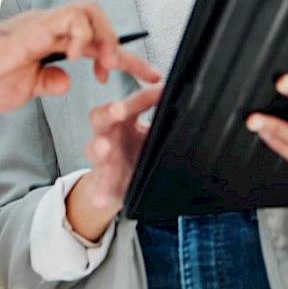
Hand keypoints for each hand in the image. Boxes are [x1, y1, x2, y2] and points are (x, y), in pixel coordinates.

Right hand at [0, 1, 160, 112]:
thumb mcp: (23, 88)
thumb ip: (46, 81)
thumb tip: (67, 80)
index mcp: (48, 41)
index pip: (95, 44)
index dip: (126, 60)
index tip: (148, 76)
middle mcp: (48, 27)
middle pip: (100, 21)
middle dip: (123, 47)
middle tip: (126, 75)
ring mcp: (41, 24)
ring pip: (90, 11)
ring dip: (106, 39)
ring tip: (106, 68)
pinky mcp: (33, 27)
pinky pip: (71, 18)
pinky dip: (84, 36)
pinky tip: (78, 57)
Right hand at [66, 84, 164, 240]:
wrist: (123, 183)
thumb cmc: (138, 152)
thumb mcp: (153, 134)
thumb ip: (166, 122)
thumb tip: (192, 105)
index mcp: (124, 121)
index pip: (132, 103)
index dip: (144, 96)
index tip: (161, 90)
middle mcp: (109, 135)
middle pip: (101, 117)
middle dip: (109, 112)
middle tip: (119, 109)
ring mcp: (103, 159)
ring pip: (95, 150)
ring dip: (99, 148)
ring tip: (104, 147)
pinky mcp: (102, 183)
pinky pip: (97, 187)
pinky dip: (98, 193)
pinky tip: (100, 198)